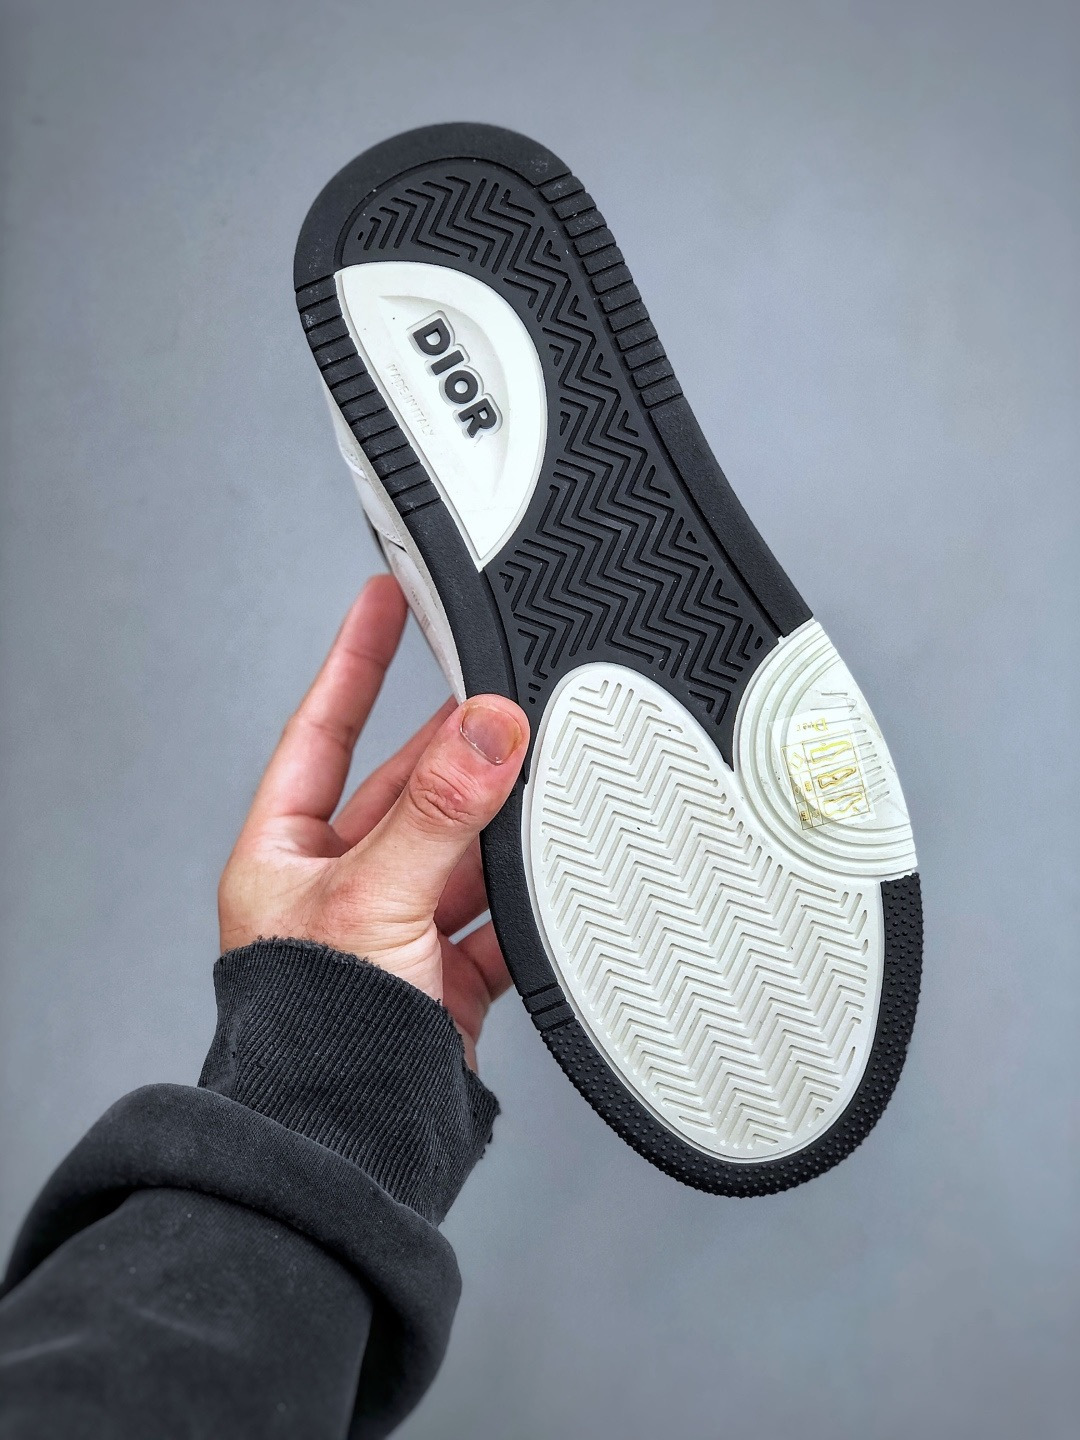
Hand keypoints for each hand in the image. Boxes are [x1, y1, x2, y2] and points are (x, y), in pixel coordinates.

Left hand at [219, 576, 529, 1066]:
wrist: (348, 1149)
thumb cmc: (312, 1036)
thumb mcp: (371, 900)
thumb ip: (436, 812)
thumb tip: (488, 730)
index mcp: (284, 856)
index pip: (321, 731)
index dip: (354, 661)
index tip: (386, 598)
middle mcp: (335, 888)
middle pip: (406, 790)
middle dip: (455, 748)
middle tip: (504, 696)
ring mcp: (393, 932)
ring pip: (458, 850)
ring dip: (498, 825)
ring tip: (542, 782)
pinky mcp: (442, 979)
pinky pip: (493, 917)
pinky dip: (525, 898)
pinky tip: (553, 873)